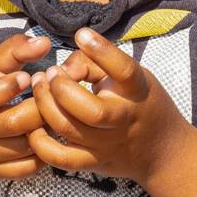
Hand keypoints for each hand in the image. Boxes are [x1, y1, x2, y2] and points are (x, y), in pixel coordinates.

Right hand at [0, 32, 50, 179]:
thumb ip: (13, 51)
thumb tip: (43, 43)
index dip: (7, 87)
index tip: (28, 76)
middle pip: (13, 123)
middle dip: (41, 106)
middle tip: (58, 93)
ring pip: (26, 146)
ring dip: (48, 128)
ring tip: (60, 112)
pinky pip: (29, 167)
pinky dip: (46, 150)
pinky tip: (51, 134)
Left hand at [26, 27, 190, 186]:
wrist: (161, 151)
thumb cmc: (141, 103)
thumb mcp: (134, 77)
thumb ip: (100, 64)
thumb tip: (65, 67)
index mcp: (138, 91)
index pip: (124, 71)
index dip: (102, 51)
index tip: (81, 34)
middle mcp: (124, 119)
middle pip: (91, 110)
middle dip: (61, 88)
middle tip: (50, 72)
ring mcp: (108, 144)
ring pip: (69, 129)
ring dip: (45, 105)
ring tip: (39, 87)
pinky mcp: (94, 162)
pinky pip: (61, 158)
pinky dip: (41, 143)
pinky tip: (34, 126)